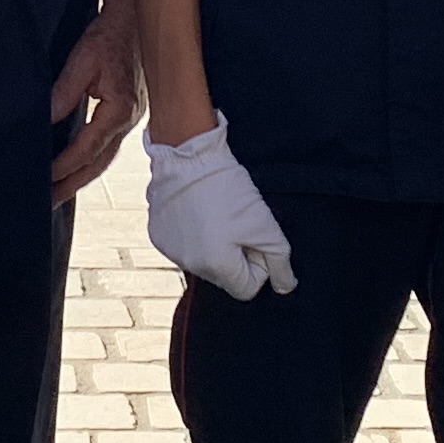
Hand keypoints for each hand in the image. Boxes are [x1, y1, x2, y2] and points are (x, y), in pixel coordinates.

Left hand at [47, 0, 143, 207]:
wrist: (138, 15)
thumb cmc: (113, 33)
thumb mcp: (84, 58)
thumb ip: (64, 92)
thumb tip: (45, 120)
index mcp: (118, 110)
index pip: (86, 149)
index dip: (63, 167)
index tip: (43, 179)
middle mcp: (127, 120)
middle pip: (97, 164)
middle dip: (72, 185)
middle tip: (48, 202)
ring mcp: (130, 118)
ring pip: (104, 158)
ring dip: (81, 177)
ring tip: (58, 192)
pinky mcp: (128, 112)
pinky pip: (108, 145)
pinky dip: (91, 160)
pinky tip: (78, 165)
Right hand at [146, 122, 295, 298]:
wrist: (188, 155)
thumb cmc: (227, 188)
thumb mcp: (263, 223)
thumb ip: (279, 259)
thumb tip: (286, 286)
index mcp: (217, 267)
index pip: (248, 287)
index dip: (258, 264)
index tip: (253, 236)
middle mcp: (190, 267)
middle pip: (224, 275)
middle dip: (235, 255)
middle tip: (236, 222)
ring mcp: (170, 251)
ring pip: (202, 261)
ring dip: (213, 245)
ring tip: (215, 212)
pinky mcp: (157, 235)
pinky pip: (182, 245)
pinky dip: (192, 233)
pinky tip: (196, 210)